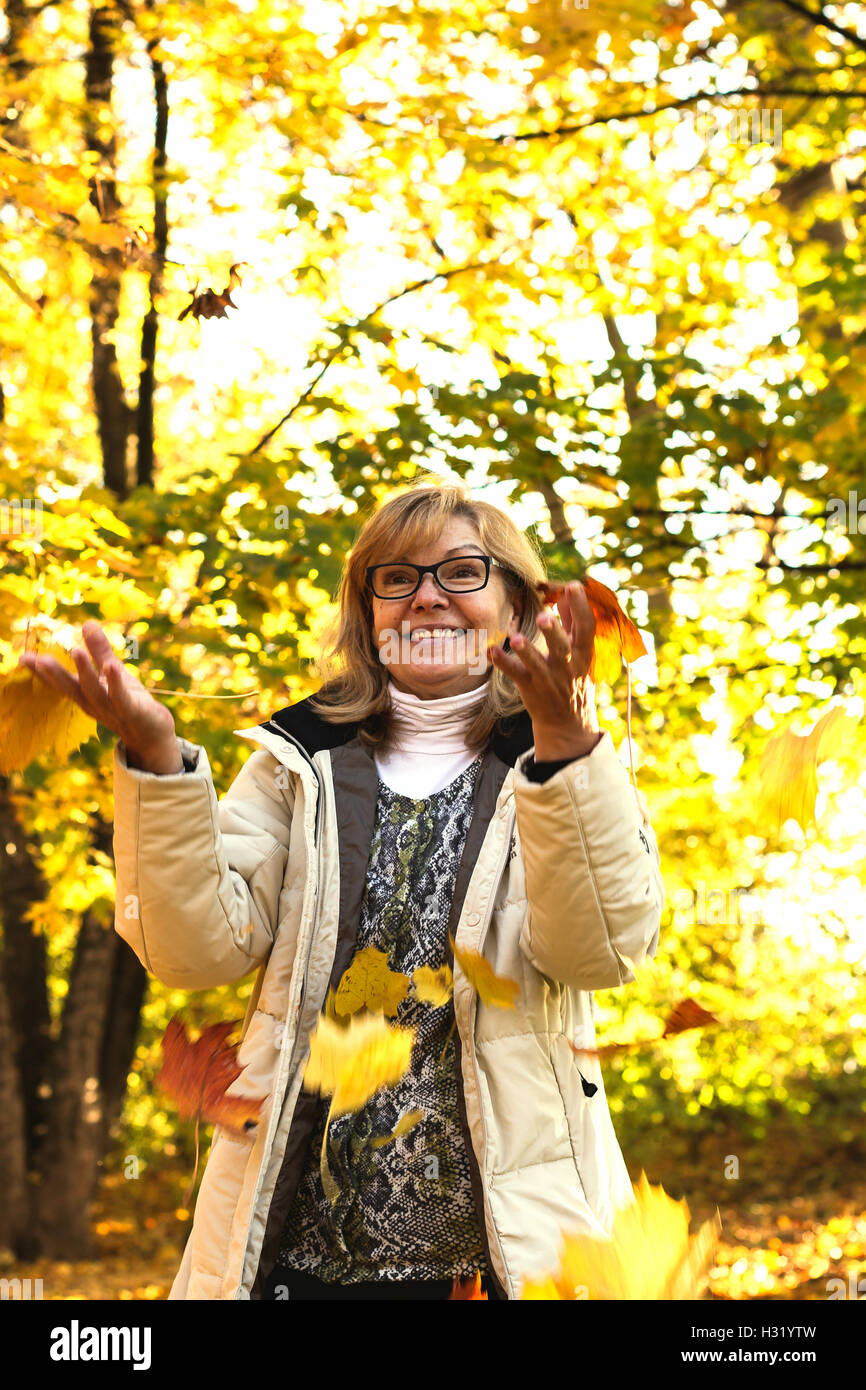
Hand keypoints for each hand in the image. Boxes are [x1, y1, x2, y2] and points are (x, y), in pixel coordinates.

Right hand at [17, 621, 178, 765]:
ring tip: (76, 651)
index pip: (60, 683)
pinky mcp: (132, 712)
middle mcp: (93, 703)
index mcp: (85, 694)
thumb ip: (99, 650)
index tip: (23, 658)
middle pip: (71, 688)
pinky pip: (121, 697)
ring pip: (94, 691)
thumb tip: (87, 623)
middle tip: (39, 659)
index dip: (41, 672)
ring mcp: (111, 709)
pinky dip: (116, 683)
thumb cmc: (129, 702)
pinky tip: (112, 667)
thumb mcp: (112, 673)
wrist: (152, 735)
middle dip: (55, 674)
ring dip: (85, 672)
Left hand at [488, 581, 600, 759]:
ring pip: (537, 664)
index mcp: (584, 654)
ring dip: (527, 651)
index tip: (573, 585)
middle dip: (554, 632)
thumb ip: (574, 623)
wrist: (568, 724)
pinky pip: (515, 674)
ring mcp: (548, 679)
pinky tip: (490, 650)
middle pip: (563, 647)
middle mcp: (568, 667)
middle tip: (545, 616)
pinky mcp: (530, 688)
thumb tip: (569, 591)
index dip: (581, 607)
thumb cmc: (574, 680)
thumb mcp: (582, 654)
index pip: (587, 628)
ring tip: (515, 638)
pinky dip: (503, 663)